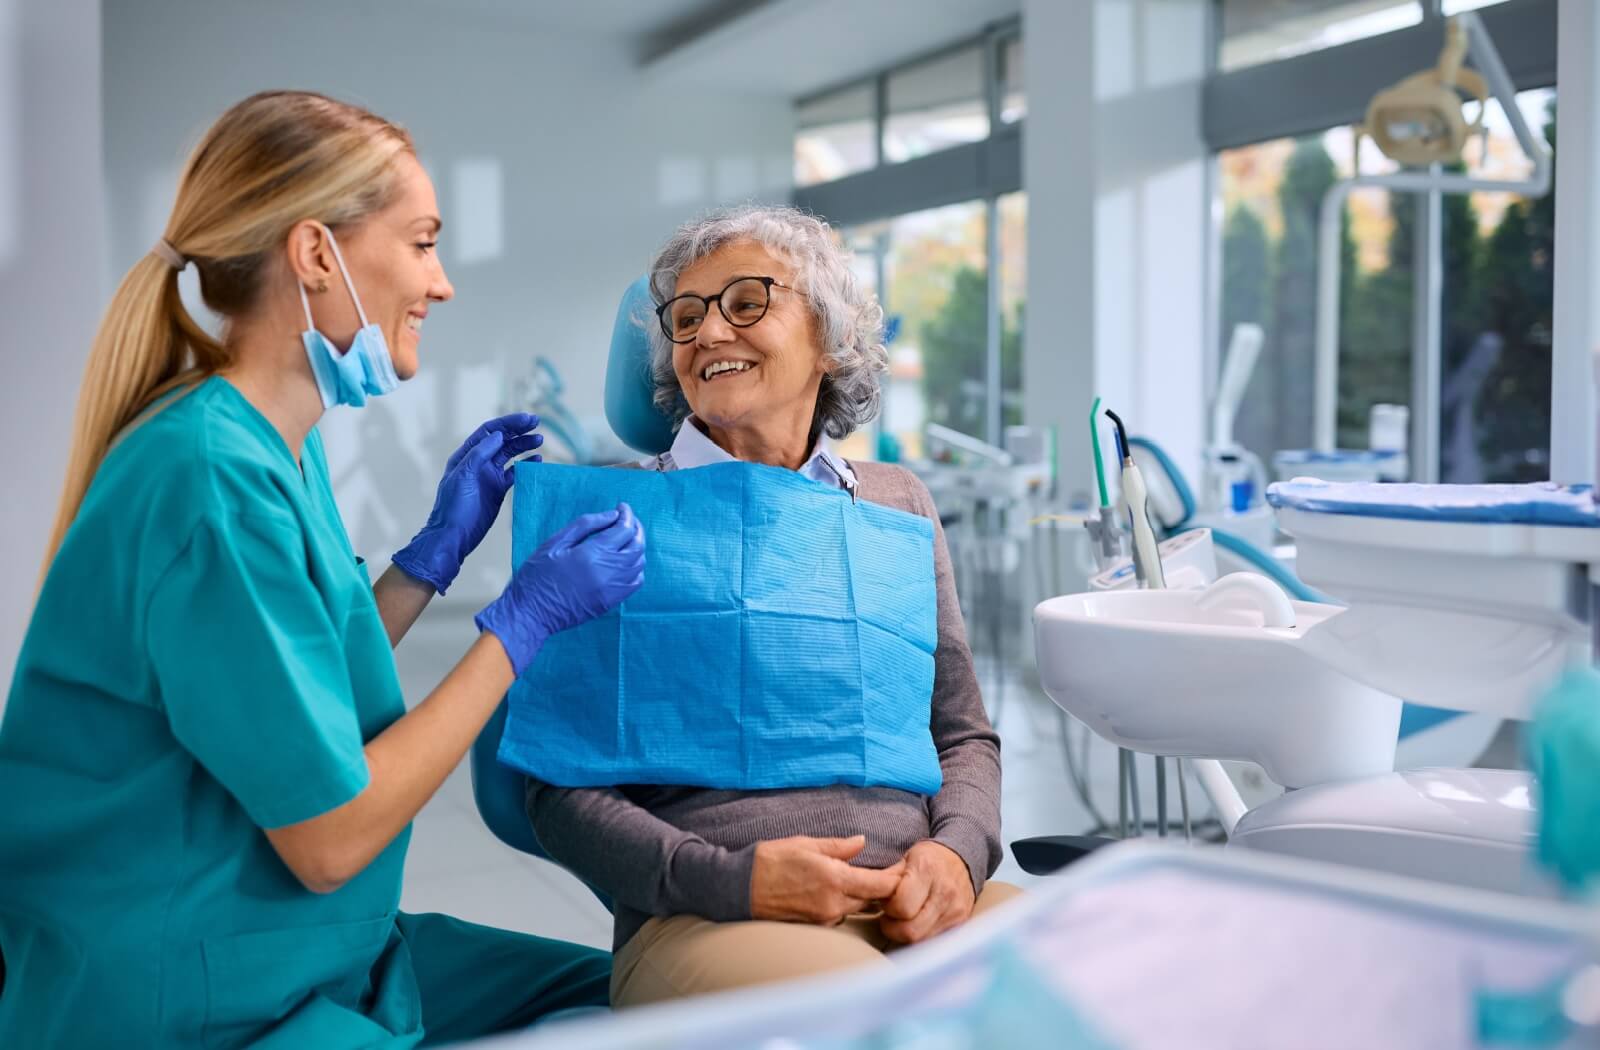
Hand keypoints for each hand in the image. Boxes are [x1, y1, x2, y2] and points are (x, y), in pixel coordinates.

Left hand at [392, 413, 543, 593]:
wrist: (453, 536)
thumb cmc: (453, 507)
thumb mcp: (463, 476)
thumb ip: (479, 454)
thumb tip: (498, 435)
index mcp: (467, 455)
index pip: (490, 432)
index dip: (508, 423)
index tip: (527, 420)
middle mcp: (479, 462)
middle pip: (502, 440)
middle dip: (519, 430)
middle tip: (538, 423)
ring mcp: (489, 475)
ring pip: (510, 454)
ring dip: (524, 445)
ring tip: (540, 440)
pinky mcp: (498, 490)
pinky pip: (514, 473)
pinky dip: (526, 465)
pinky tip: (537, 461)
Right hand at [474, 503, 644, 675]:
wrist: (531, 612)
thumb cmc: (538, 575)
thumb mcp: (555, 542)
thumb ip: (585, 525)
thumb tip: (612, 515)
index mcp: (593, 554)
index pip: (624, 530)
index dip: (627, 515)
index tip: (622, 507)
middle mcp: (609, 572)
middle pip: (637, 545)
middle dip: (636, 528)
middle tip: (627, 520)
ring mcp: (612, 589)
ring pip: (639, 563)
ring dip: (637, 547)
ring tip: (626, 538)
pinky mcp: (611, 602)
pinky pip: (635, 582)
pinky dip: (636, 568)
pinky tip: (625, 561)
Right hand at [749, 835, 905, 925]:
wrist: (740, 887)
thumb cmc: (771, 860)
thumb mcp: (806, 844)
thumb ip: (838, 847)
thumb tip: (861, 842)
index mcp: (834, 879)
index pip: (880, 885)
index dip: (896, 879)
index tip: (903, 869)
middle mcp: (833, 904)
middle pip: (871, 899)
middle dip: (879, 887)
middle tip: (885, 870)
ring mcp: (824, 918)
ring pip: (855, 907)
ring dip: (859, 895)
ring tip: (853, 877)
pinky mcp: (815, 925)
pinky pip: (838, 914)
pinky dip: (841, 903)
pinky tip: (831, 890)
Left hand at [877, 841, 975, 944]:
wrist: (962, 860)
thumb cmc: (928, 859)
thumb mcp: (905, 859)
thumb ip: (886, 878)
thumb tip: (865, 896)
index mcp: (927, 870)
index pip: (901, 906)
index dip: (888, 908)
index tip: (885, 902)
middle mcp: (945, 892)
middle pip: (911, 930)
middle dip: (893, 927)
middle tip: (890, 916)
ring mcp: (956, 911)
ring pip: (921, 940)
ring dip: (906, 934)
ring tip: (903, 919)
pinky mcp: (960, 924)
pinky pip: (933, 941)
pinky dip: (921, 935)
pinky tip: (917, 923)